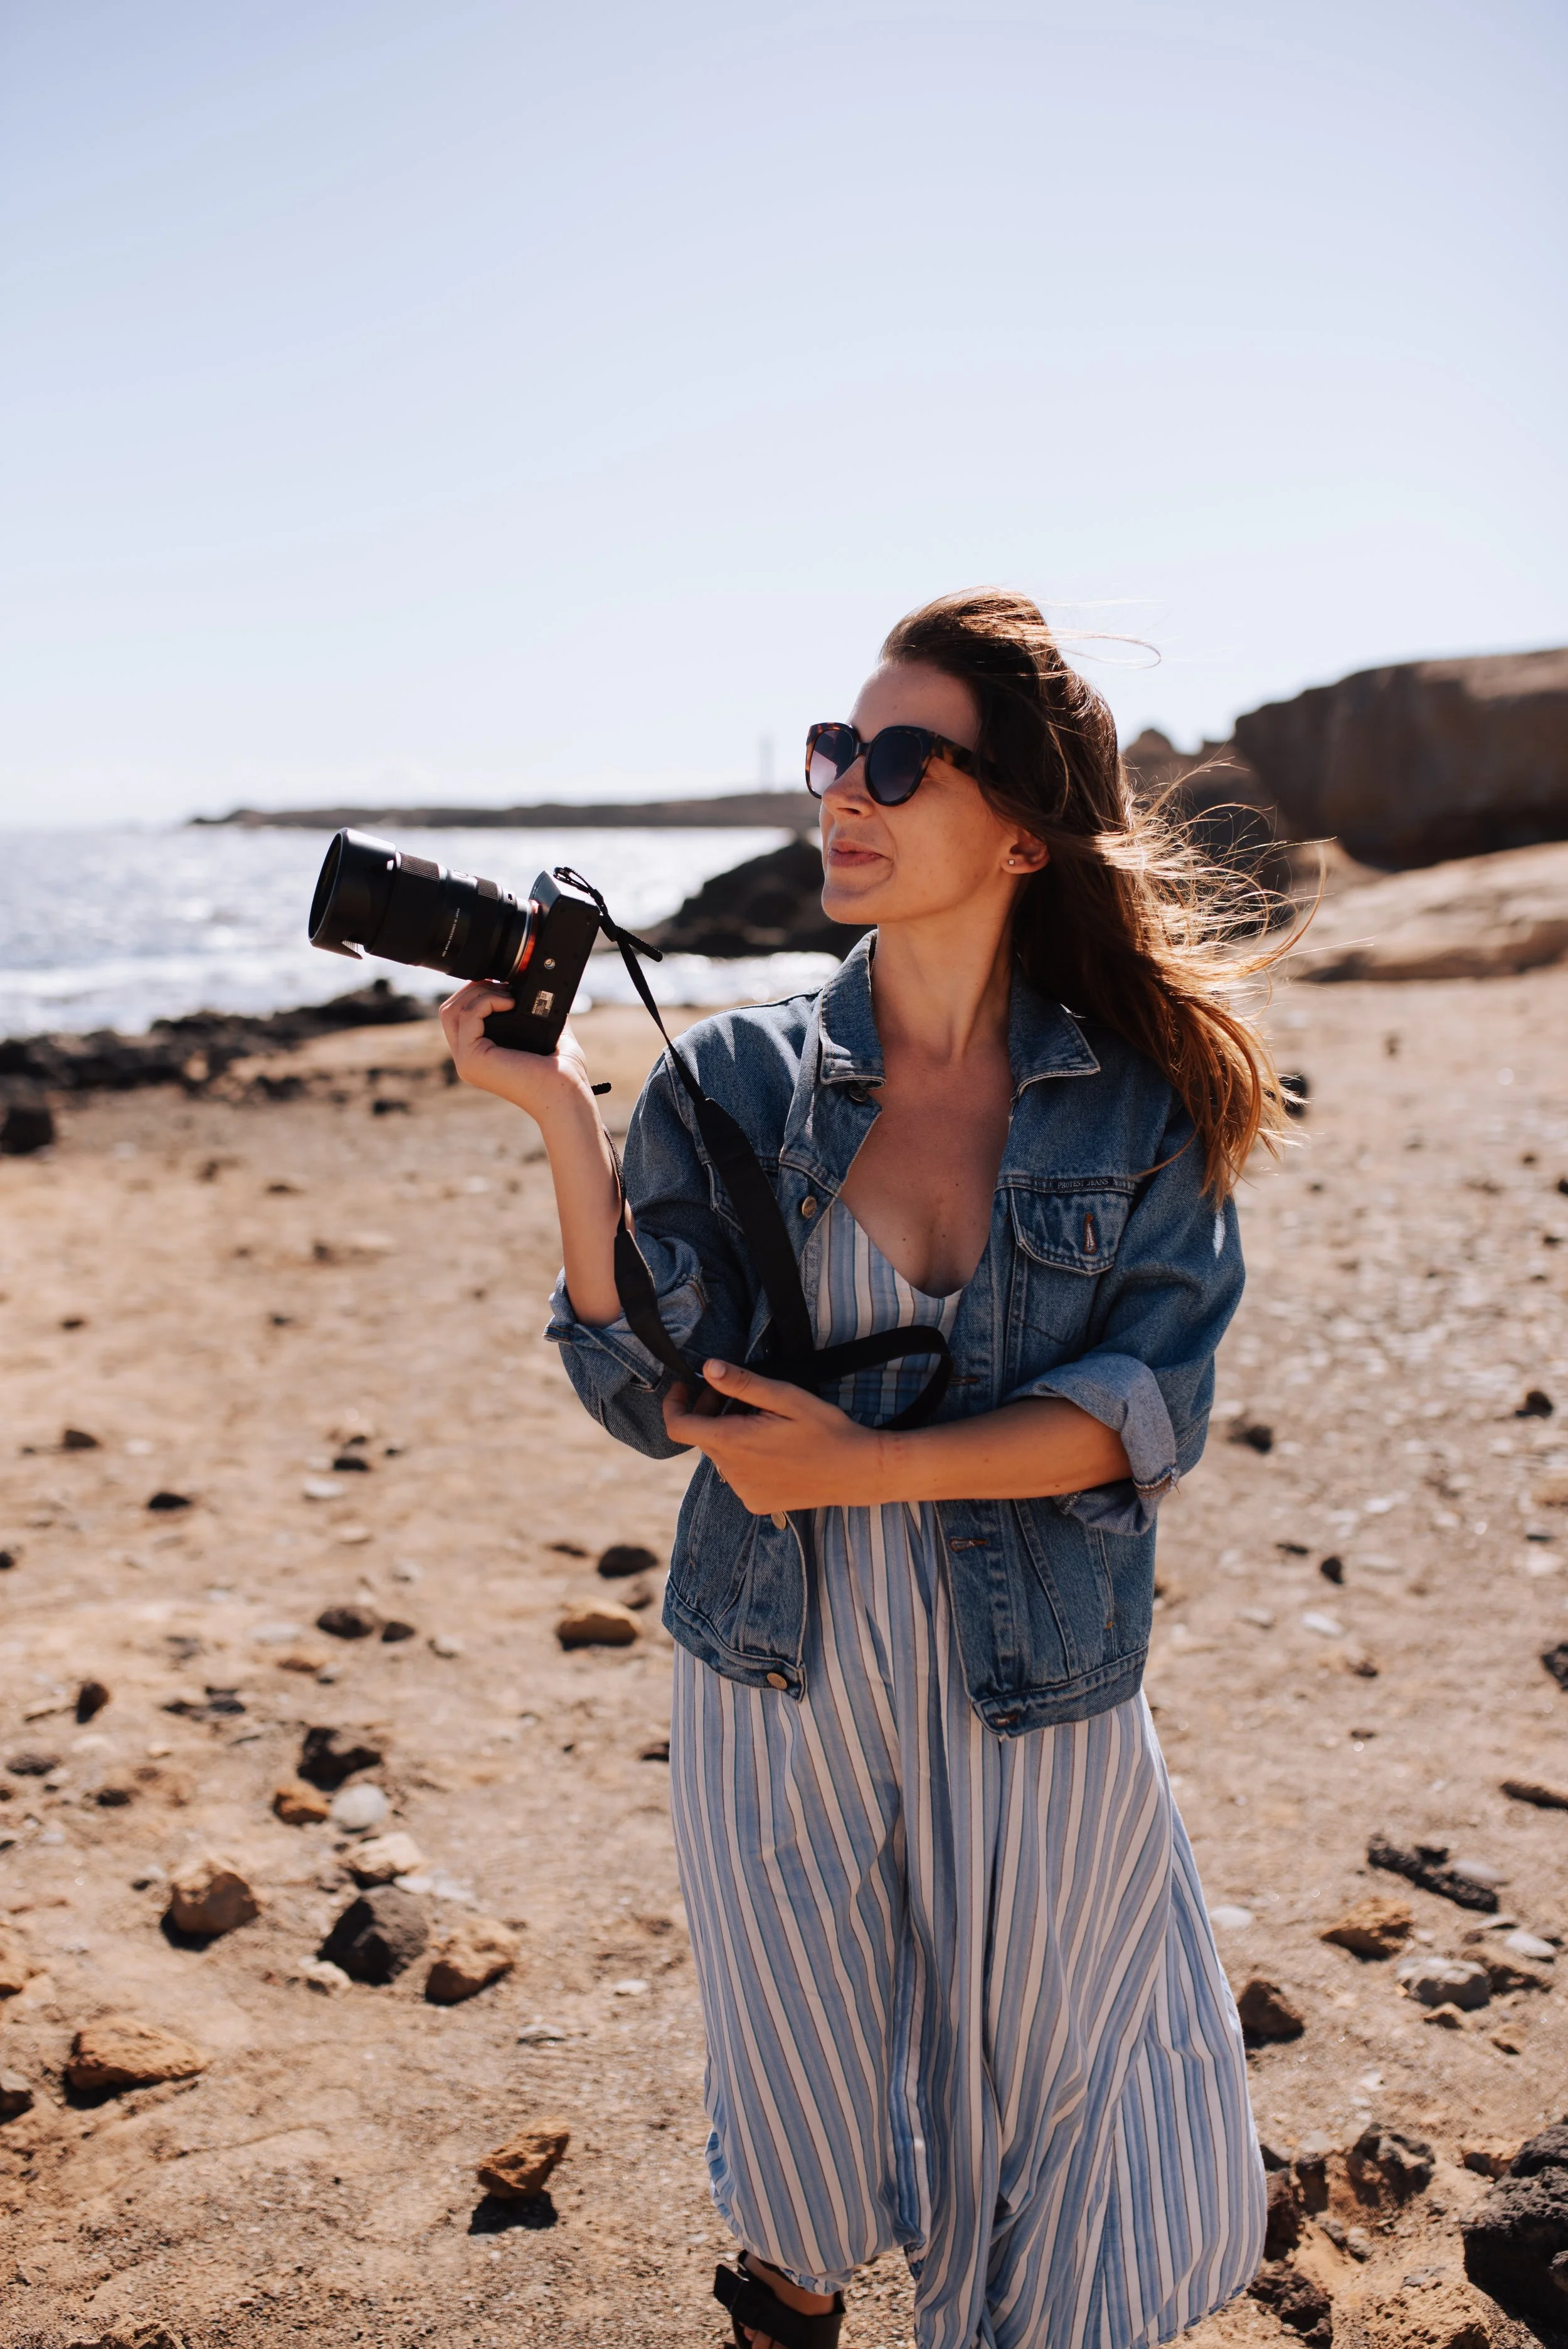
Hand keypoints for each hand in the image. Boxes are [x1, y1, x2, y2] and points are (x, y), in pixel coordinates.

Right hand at [439, 982, 592, 1120]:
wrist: (565, 1095)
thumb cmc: (561, 1073)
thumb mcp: (544, 1033)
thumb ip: (533, 1011)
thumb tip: (535, 985)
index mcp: (480, 1055)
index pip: (458, 1015)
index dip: (475, 993)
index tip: (502, 984)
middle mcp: (468, 1059)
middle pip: (450, 1009)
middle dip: (475, 988)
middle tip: (504, 986)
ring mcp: (466, 1061)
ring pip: (452, 1010)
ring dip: (480, 992)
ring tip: (508, 995)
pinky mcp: (472, 1059)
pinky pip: (468, 1015)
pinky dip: (487, 1001)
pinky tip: (510, 1003)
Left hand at [662, 1361, 887, 1513]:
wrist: (859, 1472)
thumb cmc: (827, 1430)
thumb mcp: (787, 1397)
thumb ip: (743, 1384)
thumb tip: (708, 1368)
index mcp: (734, 1442)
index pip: (679, 1427)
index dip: (674, 1404)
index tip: (684, 1386)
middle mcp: (732, 1472)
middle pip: (703, 1437)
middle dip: (713, 1411)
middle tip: (743, 1396)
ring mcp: (743, 1491)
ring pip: (722, 1455)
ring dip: (731, 1434)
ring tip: (766, 1422)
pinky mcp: (756, 1503)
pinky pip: (738, 1475)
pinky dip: (746, 1458)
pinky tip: (775, 1449)